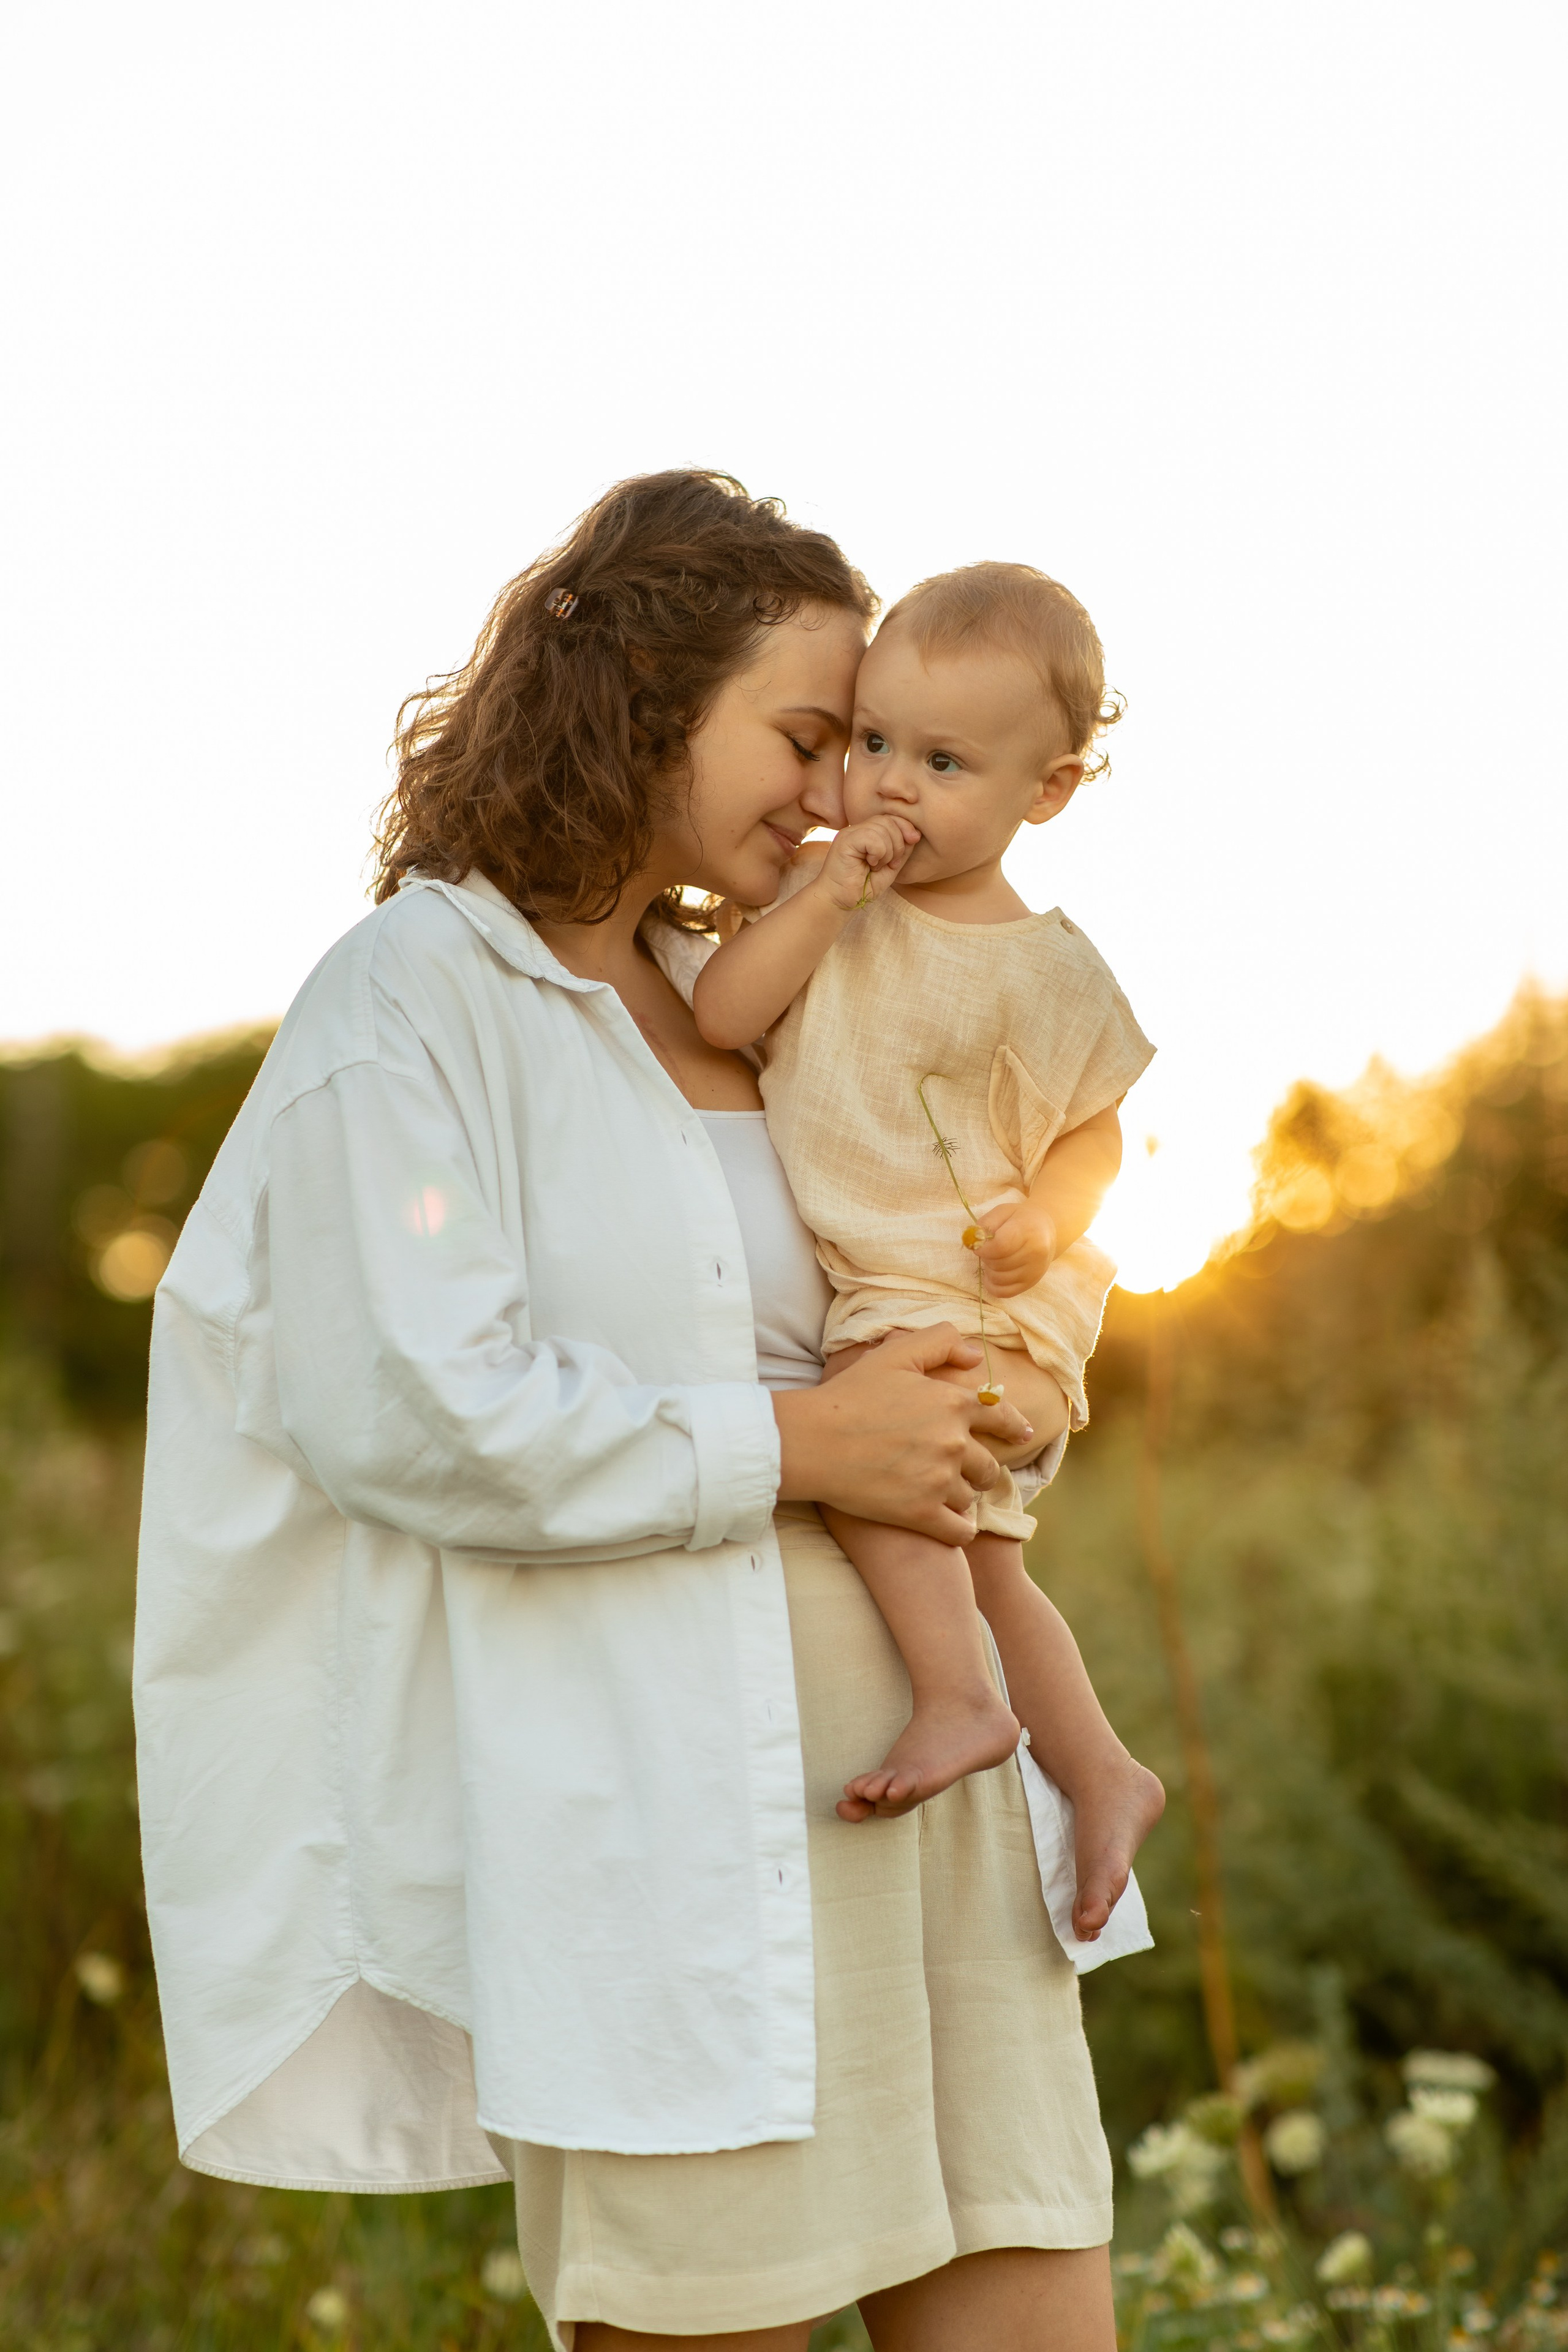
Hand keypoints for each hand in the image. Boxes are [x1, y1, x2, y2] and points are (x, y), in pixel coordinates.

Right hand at [774, 1325, 1032, 1543]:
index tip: (1023, 1434)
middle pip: (990, 1465)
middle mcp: (954, 1443)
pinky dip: (958, 1529)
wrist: (813, 1441)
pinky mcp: (922, 1514)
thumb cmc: (850, 1395)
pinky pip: (958, 1530)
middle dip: (984, 1469)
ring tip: (946, 1494)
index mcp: (952, 1403)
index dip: (1015, 1426)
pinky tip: (950, 1526)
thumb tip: (975, 1356)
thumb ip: (939, 1342)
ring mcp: (940, 1481)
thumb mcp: (894, 1354)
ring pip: (971, 1496)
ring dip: (963, 1495)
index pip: (1001, 1416)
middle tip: (973, 1473)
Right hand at [812, 815, 919, 913]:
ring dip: (888, 852)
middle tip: (891, 864)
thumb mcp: (889, 868)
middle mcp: (857, 830)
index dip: (905, 827)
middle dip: (899, 843)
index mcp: (866, 833)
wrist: (840, 901)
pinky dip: (878, 853)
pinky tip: (870, 864)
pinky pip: (872, 837)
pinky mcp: (845, 840)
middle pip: (888, 820)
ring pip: (882, 828)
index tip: (914, 841)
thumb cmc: (862, 888)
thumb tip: (915, 834)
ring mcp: (850, 833)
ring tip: (877, 866)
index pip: (890, 818)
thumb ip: (902, 851)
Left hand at [971, 1202, 1056, 1297]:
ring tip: (994, 1258)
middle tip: (989, 1249)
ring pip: (998, 1279)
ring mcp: (1034, 1271)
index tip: (978, 1245)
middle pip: (998, 1263)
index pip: (1001, 1246)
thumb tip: (974, 1241)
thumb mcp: (1003, 1211)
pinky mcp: (1030, 1283)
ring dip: (989, 1270)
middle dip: (986, 1257)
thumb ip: (986, 1223)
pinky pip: (1003, 1292)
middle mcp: (1035, 1253)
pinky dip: (992, 1285)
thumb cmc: (1021, 1219)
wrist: (1047, 1231)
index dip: (983, 1248)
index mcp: (1028, 1231)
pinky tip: (992, 1274)